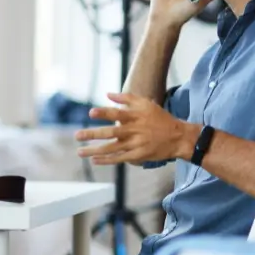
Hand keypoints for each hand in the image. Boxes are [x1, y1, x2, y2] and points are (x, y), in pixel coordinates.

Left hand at [75, 92, 196, 165]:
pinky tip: (95, 160)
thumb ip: (127, 98)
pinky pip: (119, 159)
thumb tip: (108, 94)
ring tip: (80, 151)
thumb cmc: (160, 118)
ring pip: (112, 148)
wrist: (178, 137)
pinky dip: (106, 160)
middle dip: (93, 134)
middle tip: (77, 135)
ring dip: (94, 150)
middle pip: (111, 133)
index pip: (117, 113)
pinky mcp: (138, 155)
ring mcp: (136, 144)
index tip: (91, 112)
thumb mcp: (147, 104)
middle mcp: (135, 130)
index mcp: (136, 116)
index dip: (104, 113)